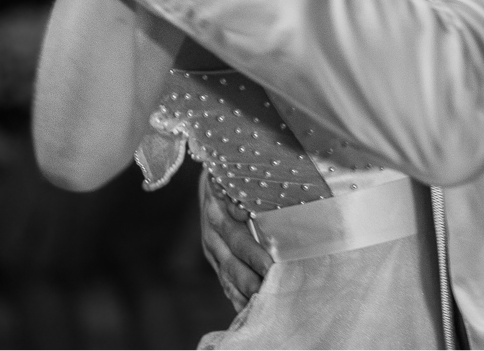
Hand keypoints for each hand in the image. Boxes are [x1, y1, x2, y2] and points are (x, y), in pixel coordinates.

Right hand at [199, 170, 272, 310]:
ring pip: (227, 274)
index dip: (253, 254)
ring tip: (262, 305)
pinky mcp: (215, 258)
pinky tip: (248, 310)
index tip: (271, 267)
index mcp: (217, 211)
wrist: (212, 176)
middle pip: (232, 261)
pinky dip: (236, 297)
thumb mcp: (234, 175)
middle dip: (252, 279)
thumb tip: (243, 209)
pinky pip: (224, 281)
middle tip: (271, 292)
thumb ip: (238, 191)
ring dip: (245, 292)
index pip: (235, 238)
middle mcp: (212, 234)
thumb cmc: (233, 173)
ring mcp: (212, 248)